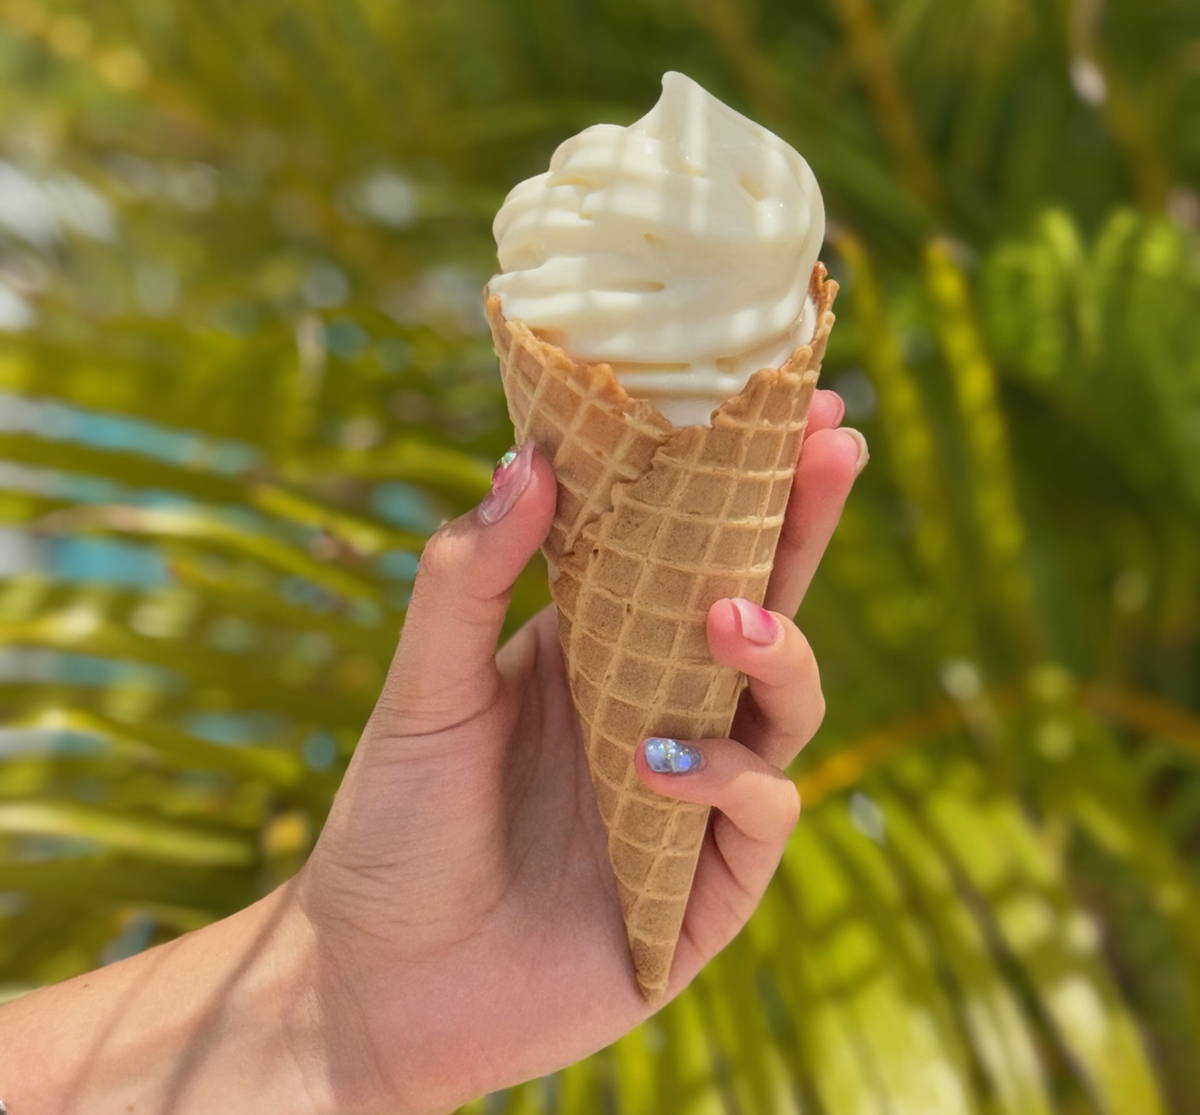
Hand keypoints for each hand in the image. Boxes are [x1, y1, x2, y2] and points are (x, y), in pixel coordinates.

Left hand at [295, 391, 865, 1113]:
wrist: (375, 977)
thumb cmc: (398, 820)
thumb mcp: (425, 685)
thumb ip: (471, 577)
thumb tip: (527, 457)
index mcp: (606, 654)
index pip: (692, 554)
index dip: (743, 486)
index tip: (786, 407)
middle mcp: (665, 714)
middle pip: (764, 607)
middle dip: (804, 529)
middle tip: (830, 449)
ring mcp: (693, 800)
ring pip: (786, 711)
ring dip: (777, 654)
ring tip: (727, 620)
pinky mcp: (703, 890)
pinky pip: (761, 820)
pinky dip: (733, 783)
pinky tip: (662, 766)